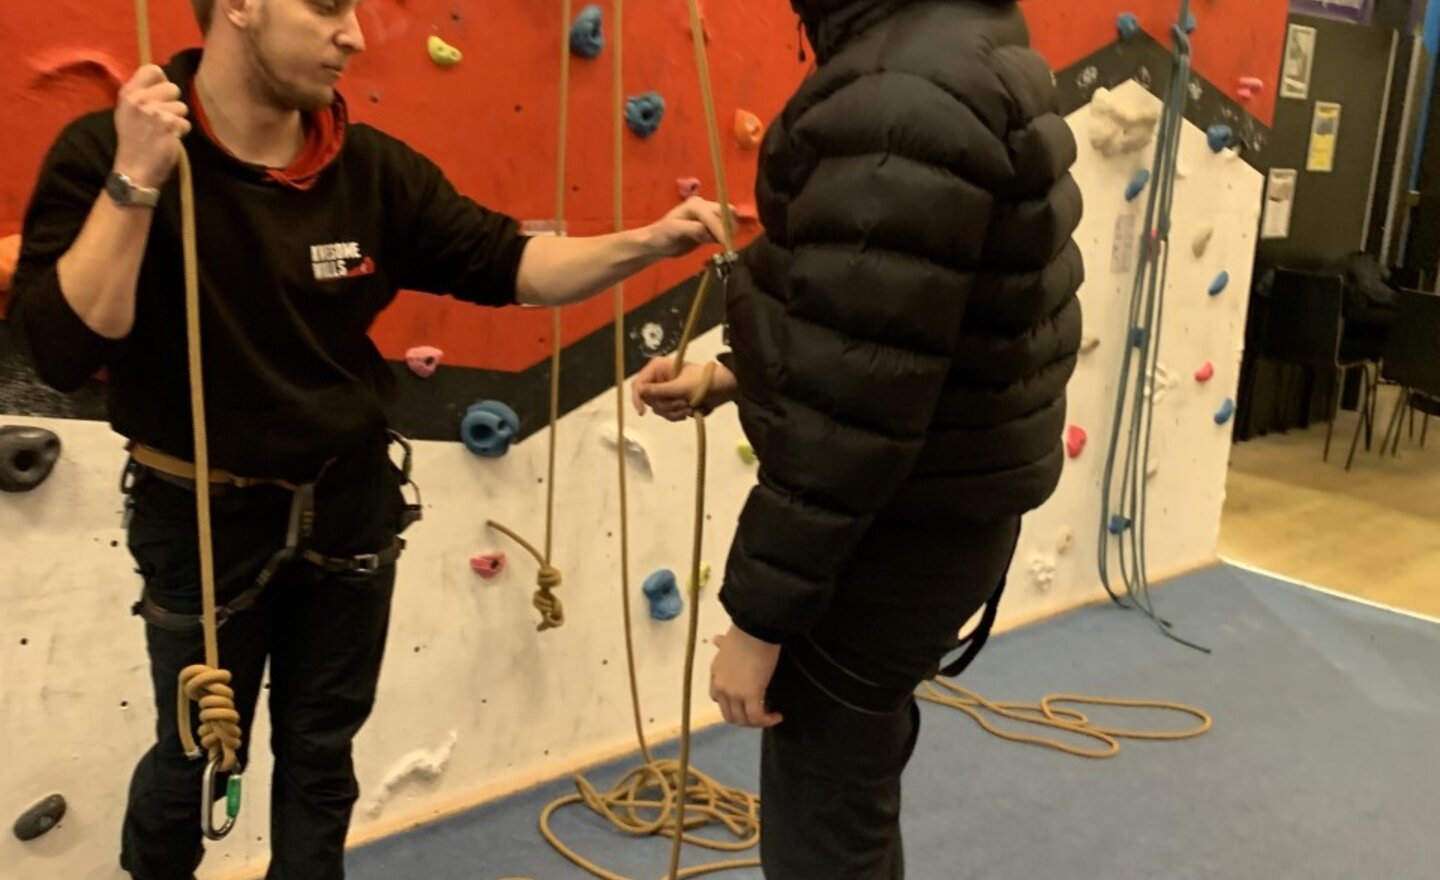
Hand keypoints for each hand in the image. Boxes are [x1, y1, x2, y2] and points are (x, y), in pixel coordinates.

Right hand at [113, 65, 190, 189]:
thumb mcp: (128, 112)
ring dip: (177, 119)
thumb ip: (142, 94)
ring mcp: (155, 112)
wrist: (134, 169)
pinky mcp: (169, 125)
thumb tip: (162, 79)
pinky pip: (185, 123)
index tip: (160, 94)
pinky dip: (181, 132)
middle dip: (172, 103)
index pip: (152, 69)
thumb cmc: (133, 141)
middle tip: (162, 118)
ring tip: (164, 131)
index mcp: (128, 93)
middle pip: (173, 87)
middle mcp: (140, 99)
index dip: (162, 80)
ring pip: (181, 107)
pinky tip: (169, 140)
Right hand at [632, 358, 736, 420]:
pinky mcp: (672, 401)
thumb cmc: (703, 382)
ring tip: (689, 407)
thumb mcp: (681, 386)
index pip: (639, 384)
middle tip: (682, 404)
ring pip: (658, 409)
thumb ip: (660, 390)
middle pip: (648, 400)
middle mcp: (658, 379)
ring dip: (674, 411)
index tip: (642, 412)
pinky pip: (666, 414)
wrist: (723, 389)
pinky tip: (689, 412)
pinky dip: (677, 415)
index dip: (638, 398)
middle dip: (666, 405)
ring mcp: (665, 391)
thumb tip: (640, 391)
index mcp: (658, 368)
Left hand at [644, 197, 731, 257]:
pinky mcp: (710, 227)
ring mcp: (708, 216)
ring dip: (729, 232)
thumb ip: (693, 229)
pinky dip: (726, 236)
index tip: (727, 244)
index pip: (714, 216)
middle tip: (728, 244)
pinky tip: (720, 244)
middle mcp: (703, 206)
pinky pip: (724, 229)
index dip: (721, 230)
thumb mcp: (674, 231)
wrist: (658, 243)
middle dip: (729, 228)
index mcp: (695, 205)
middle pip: (726, 212)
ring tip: (724, 245)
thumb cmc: (661, 235)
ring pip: (728, 220)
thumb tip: (708, 232)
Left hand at [709, 625, 783, 728]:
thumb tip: (716, 639)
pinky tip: (777, 716)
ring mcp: (734, 693)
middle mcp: (721, 686)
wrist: (756, 629)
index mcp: (715, 673)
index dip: (731, 704)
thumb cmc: (745, 632)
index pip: (717, 697)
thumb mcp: (728, 641)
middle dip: (744, 718)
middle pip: (728, 714)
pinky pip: (757, 717)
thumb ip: (722, 644)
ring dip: (756, 722)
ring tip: (770, 717)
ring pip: (742, 720)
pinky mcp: (750, 695)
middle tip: (759, 715)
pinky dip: (767, 720)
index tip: (745, 702)